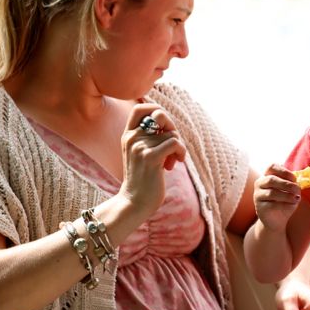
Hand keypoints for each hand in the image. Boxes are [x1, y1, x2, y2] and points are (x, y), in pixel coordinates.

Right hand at [118, 104, 186, 218]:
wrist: (135, 202)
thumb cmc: (143, 178)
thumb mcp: (141, 153)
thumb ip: (149, 137)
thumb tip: (167, 121)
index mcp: (128, 135)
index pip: (140, 108)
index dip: (156, 110)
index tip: (164, 126)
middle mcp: (132, 138)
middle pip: (160, 115)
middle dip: (172, 128)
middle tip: (172, 145)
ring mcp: (140, 147)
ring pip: (171, 133)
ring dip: (178, 147)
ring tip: (171, 161)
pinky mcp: (150, 157)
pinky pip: (175, 142)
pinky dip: (181, 151)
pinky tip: (176, 163)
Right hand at [253, 164, 300, 231]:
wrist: (278, 220)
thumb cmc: (285, 202)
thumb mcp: (291, 191)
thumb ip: (293, 184)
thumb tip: (299, 181)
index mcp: (268, 176)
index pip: (272, 167)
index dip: (284, 171)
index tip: (294, 178)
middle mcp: (260, 184)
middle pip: (271, 179)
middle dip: (287, 184)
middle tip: (297, 189)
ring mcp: (257, 195)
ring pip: (272, 192)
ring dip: (286, 195)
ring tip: (296, 198)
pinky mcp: (259, 207)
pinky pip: (271, 204)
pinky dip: (283, 204)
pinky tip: (290, 205)